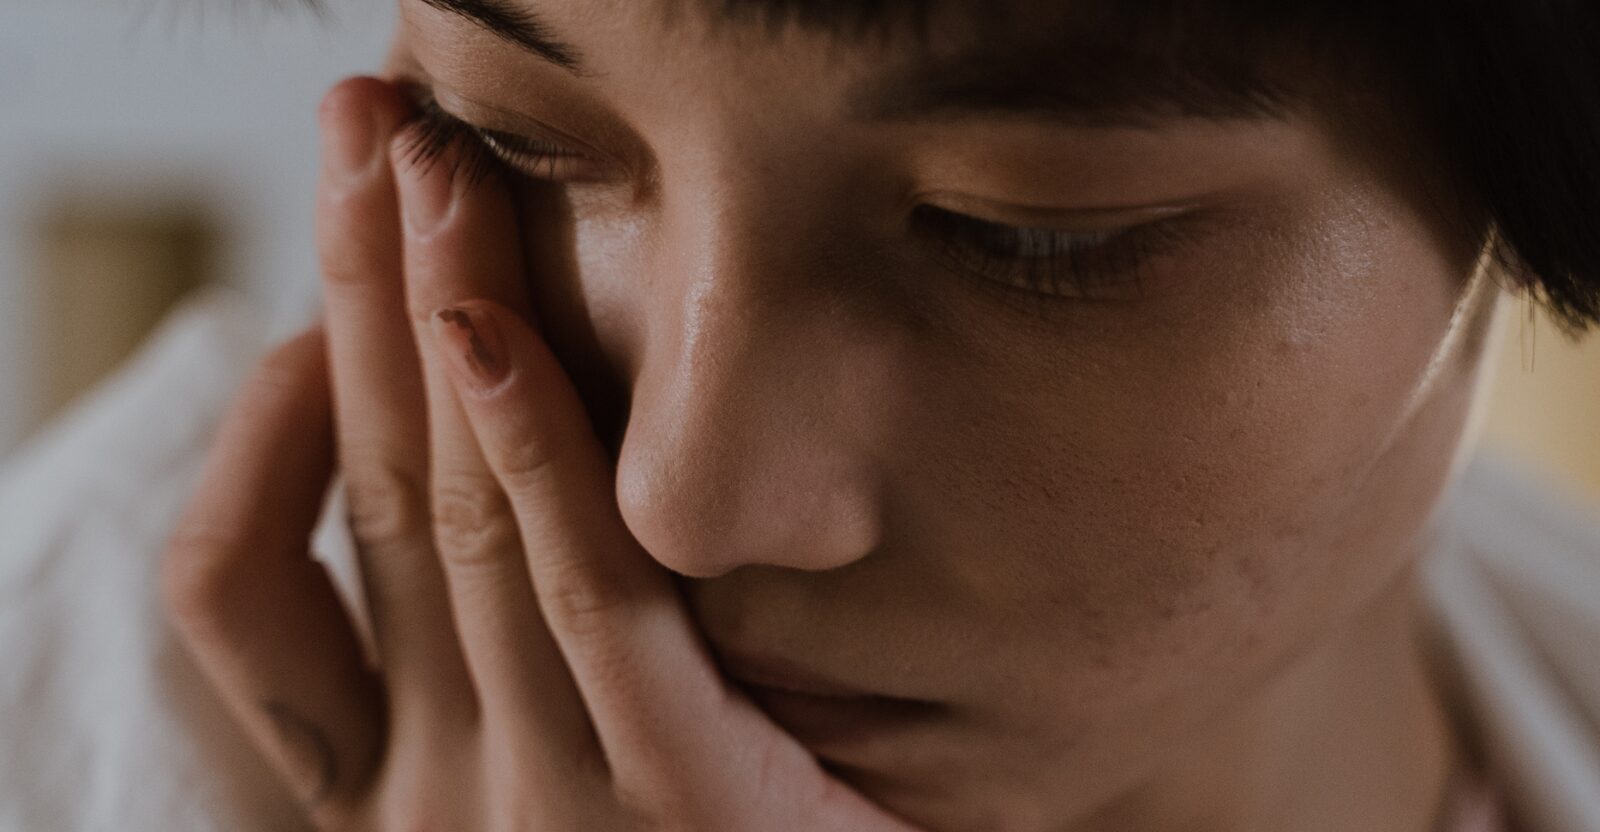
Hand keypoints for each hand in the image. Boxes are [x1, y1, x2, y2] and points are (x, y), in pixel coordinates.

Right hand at [161, 76, 920, 831]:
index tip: (312, 296)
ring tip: (420, 162)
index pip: (246, 591)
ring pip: (454, 529)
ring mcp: (538, 807)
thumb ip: (504, 665)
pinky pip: (588, 610)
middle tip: (360, 126)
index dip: (260, 426)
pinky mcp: (682, 812)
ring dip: (427, 324)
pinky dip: (534, 458)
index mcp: (386, 789)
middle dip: (351, 297)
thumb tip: (485, 462)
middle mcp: (432, 794)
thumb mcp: (557, 778)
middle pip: (365, 502)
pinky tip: (494, 327)